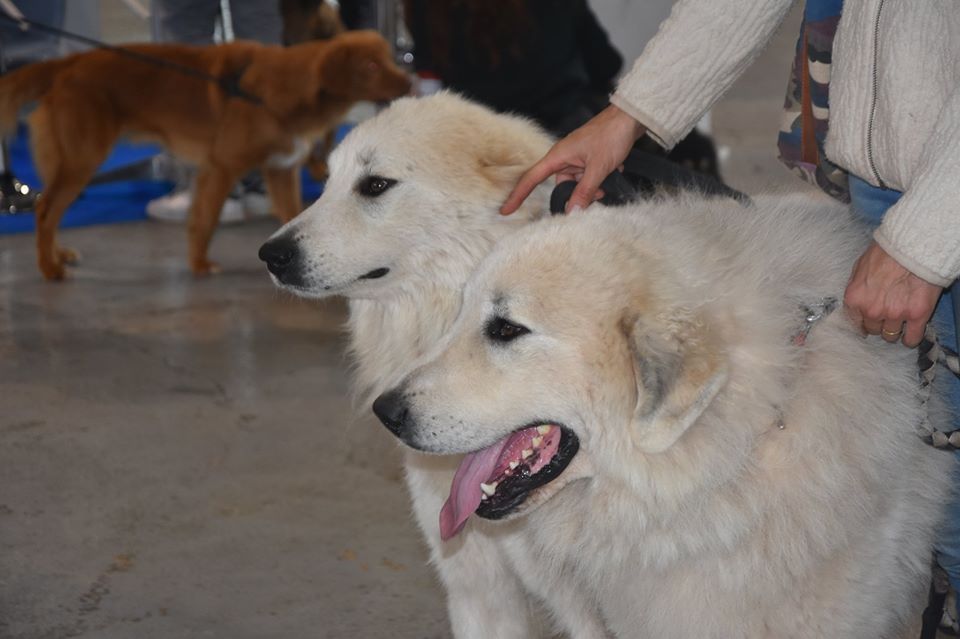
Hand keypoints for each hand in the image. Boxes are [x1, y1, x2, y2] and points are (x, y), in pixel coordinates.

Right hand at [500, 105, 645, 214]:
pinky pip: (587, 178)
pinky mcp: (588, 159)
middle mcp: (564, 157)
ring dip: (591, 188)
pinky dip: (598, 180)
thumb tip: (572, 212)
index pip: (531, 179)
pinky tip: (612, 172)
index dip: (518, 196)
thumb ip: (585, 191)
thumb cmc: (611, 135)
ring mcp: (577, 158)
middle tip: (595, 197)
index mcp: (558, 156)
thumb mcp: (598, 168)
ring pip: (577, 184)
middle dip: (577, 195)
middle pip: (561, 186)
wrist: (630, 118)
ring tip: (607, 182)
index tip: (506, 210)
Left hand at [843, 241, 942, 346]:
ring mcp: (894, 314)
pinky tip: (910, 332)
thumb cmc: (884, 253)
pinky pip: (911, 338)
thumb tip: (855, 302)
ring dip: (894, 329)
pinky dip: (910, 338)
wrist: (912, 246)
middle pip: (872, 329)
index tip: (867, 321)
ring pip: (890, 335)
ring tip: (900, 318)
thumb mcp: (859, 268)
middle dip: (878, 323)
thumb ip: (855, 289)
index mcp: (854, 299)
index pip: (853, 323)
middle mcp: (872, 311)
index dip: (862, 322)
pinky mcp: (917, 315)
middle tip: (886, 312)